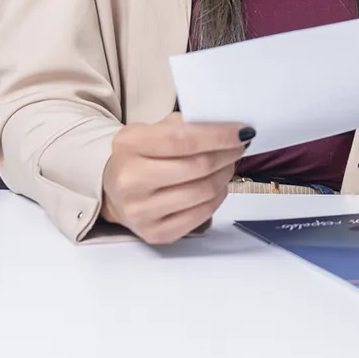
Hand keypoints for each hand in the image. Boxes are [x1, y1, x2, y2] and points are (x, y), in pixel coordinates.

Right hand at [100, 113, 250, 244]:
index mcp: (129, 144)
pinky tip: (217, 185)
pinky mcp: (155, 233)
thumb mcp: (155, 129)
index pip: (183, 139)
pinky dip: (218, 197)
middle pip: (198, 167)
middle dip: (228, 155)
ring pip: (203, 191)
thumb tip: (229, 129)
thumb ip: (187, 125)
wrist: (115, 191)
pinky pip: (202, 214)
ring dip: (225, 175)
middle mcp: (130, 180)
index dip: (220, 136)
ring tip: (228, 165)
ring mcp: (140, 211)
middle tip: (239, 147)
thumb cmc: (143, 155)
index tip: (243, 131)